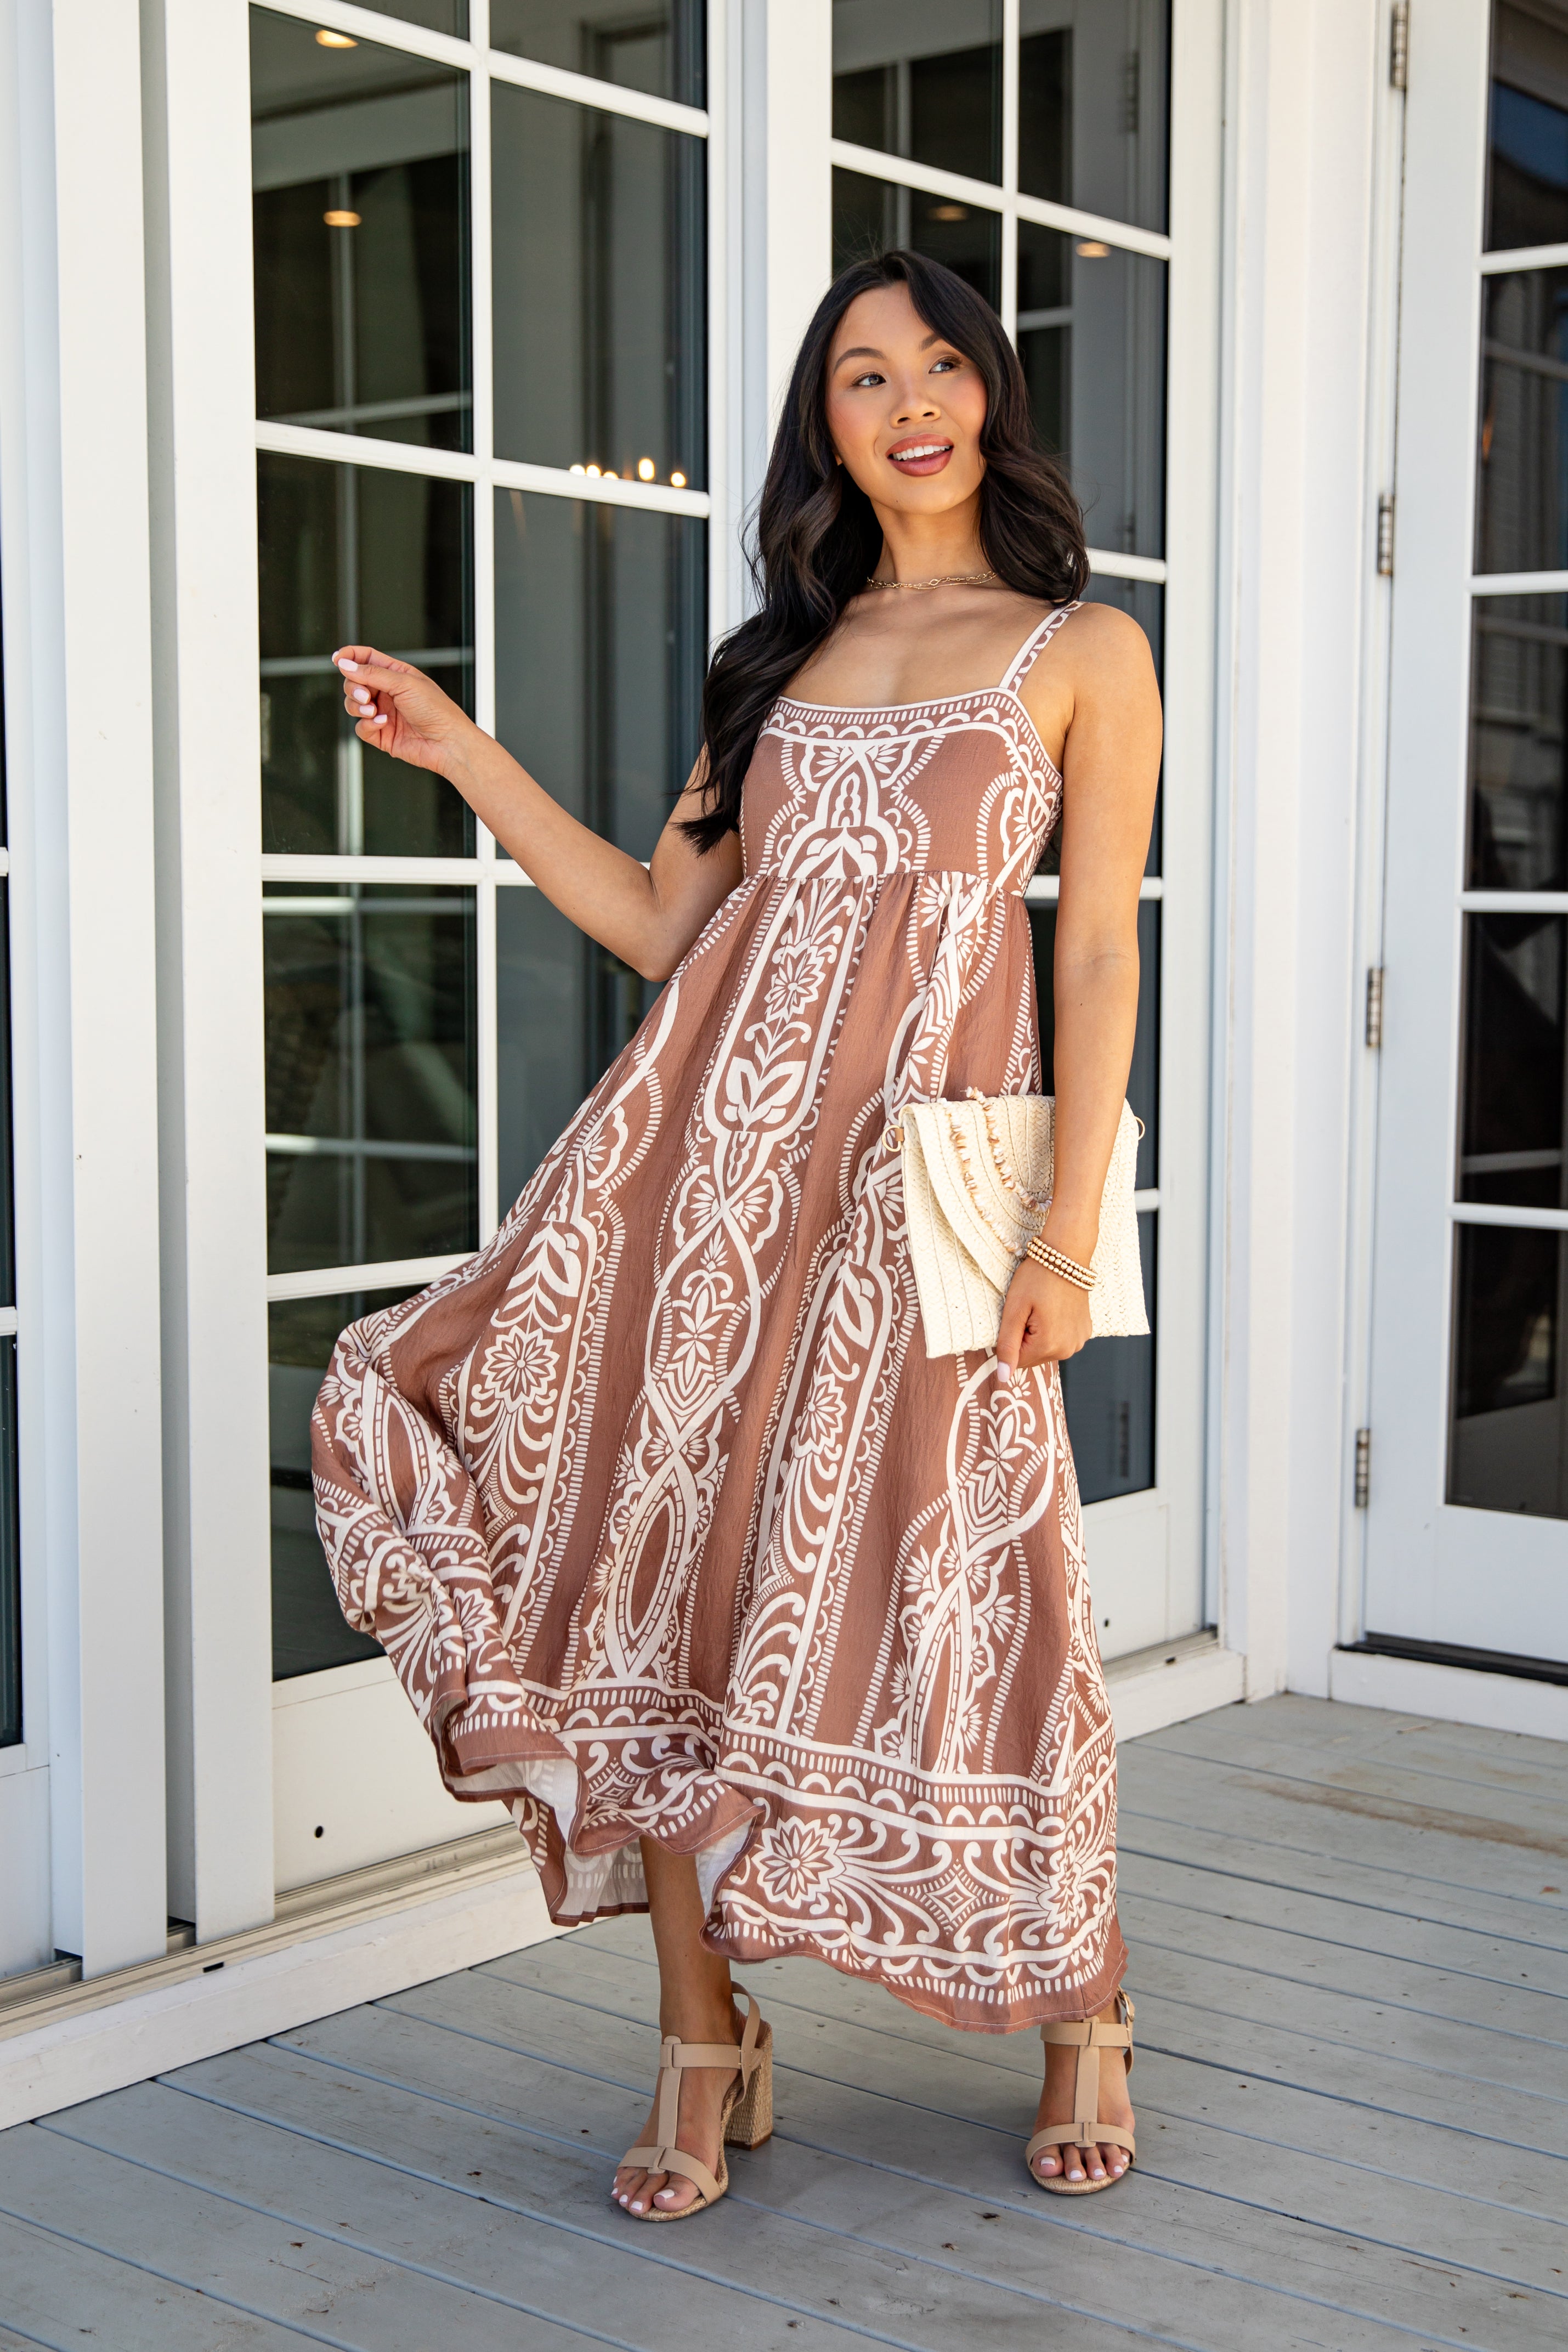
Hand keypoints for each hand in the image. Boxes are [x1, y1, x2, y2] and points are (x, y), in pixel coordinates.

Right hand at [333, 645, 478, 775]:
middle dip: (353, 687)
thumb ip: (372, 673)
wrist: (448, 743)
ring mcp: (383, 713)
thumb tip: (346, 664)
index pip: (366, 658)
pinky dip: (367, 725)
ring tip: (373, 711)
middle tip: (365, 695)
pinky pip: (361, 728)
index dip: (350, 656)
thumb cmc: (437, 710)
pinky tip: (382, 723)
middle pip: (354, 682)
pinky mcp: (381, 735)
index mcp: (396, 674)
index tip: (337, 659)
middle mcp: (388, 693)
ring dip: (357, 706)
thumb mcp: (404, 683)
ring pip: (353, 705)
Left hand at [994, 1258, 1091, 1381]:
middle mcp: (1068, 1350)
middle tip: (1030, 1309)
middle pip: (1032, 1357)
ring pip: (1046, 1350)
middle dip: (1025, 1338)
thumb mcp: (1015, 1309)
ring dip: (1039, 1335)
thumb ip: (1008, 1345)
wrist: (1067, 1255)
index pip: (1017, 1361)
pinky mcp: (1085, 1332)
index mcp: (1049, 1345)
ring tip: (1043, 1308)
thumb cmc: (1037, 1277)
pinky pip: (1060, 1340)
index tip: (1020, 1315)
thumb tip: (1003, 1377)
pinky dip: (1053, 1329)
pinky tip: (1055, 1309)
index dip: (1012, 1338)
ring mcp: (1079, 1341)